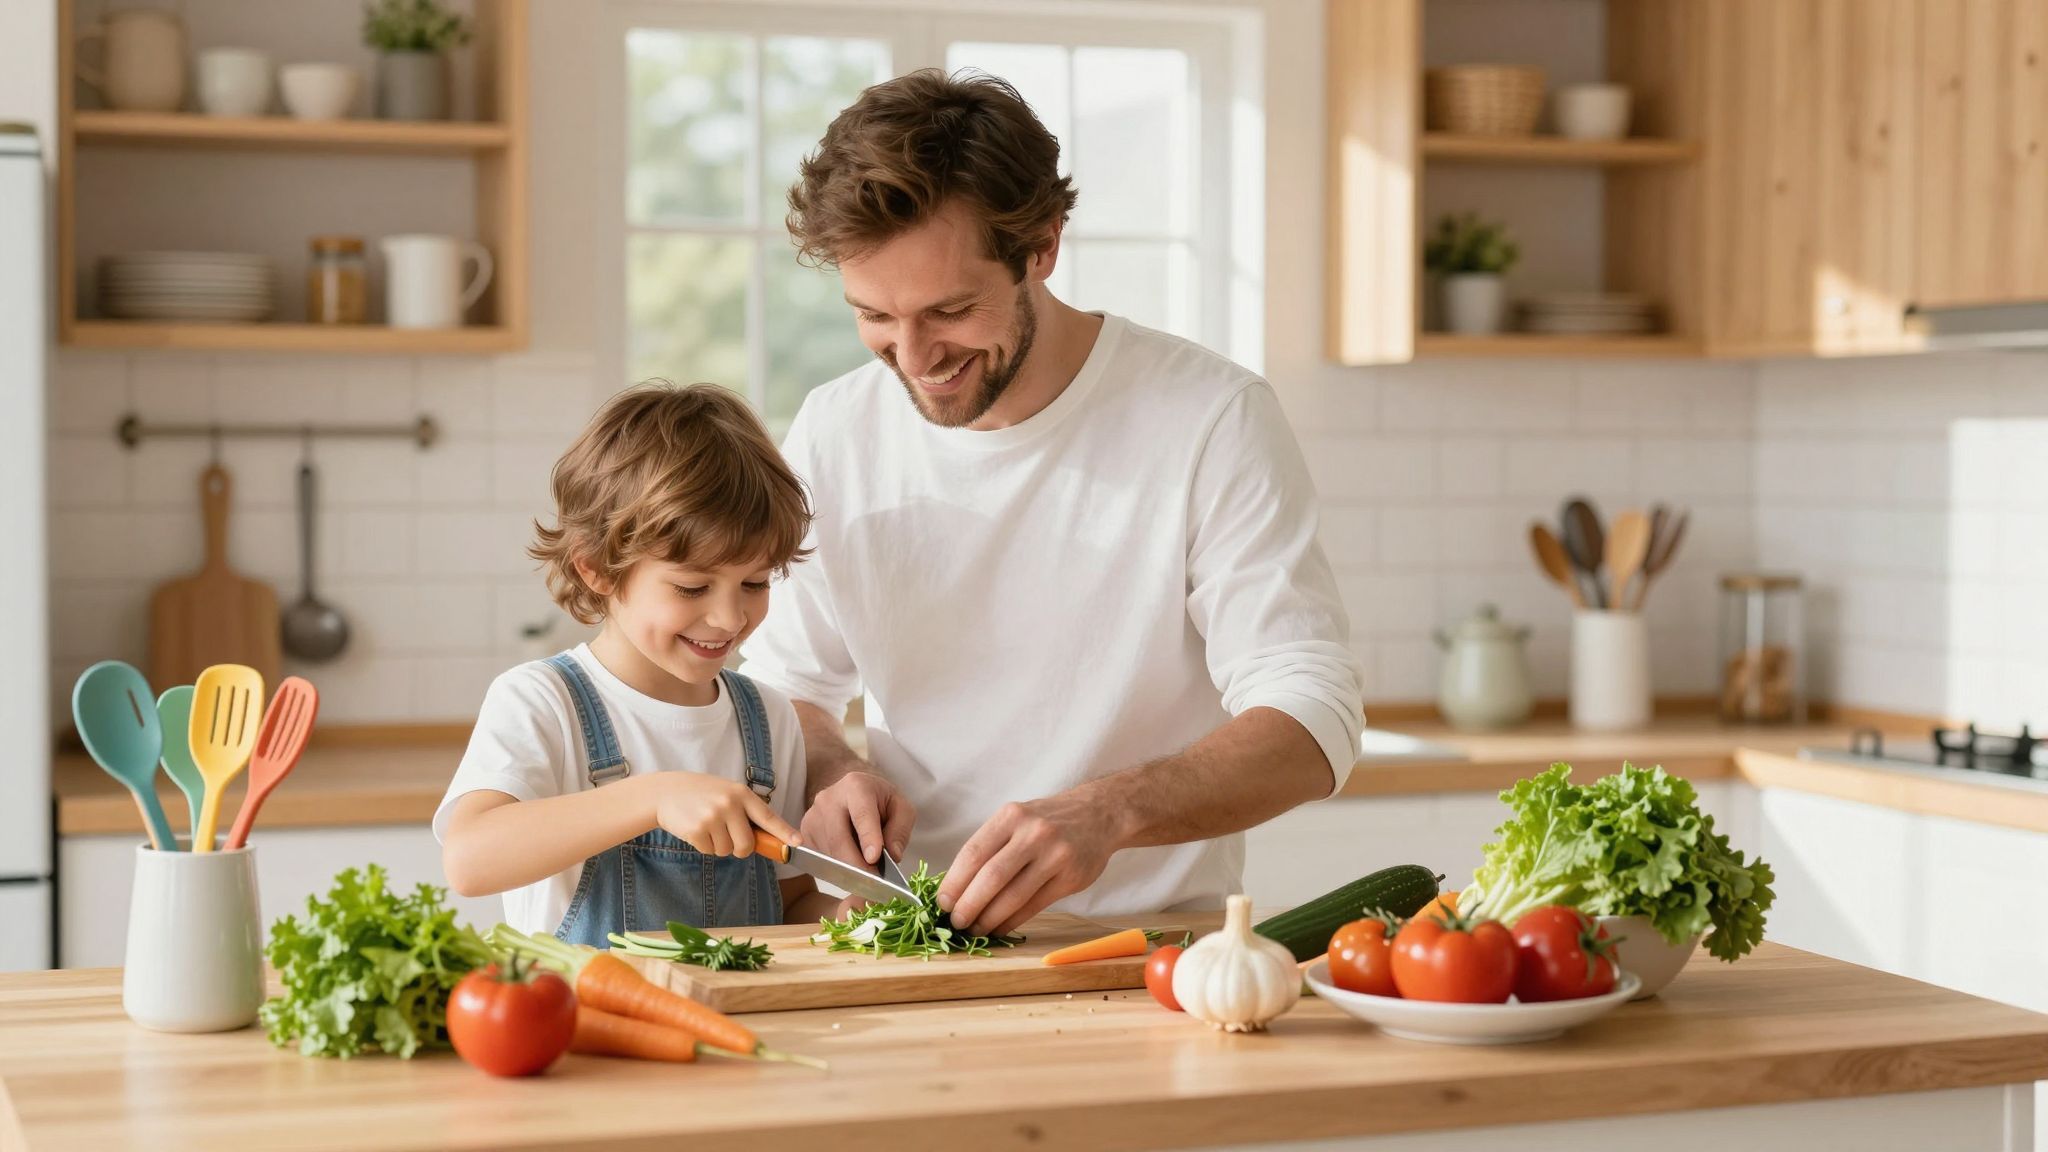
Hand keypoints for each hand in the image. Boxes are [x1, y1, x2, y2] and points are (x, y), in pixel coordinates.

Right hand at [643, 773, 798, 856]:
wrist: (666, 792)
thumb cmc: (702, 794)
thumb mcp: (727, 793)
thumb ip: (746, 812)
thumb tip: (768, 840)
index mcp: (741, 793)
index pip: (767, 816)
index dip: (783, 832)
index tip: (797, 843)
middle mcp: (729, 804)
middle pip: (747, 844)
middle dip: (740, 848)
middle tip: (728, 836)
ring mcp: (712, 817)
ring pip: (727, 850)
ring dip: (718, 845)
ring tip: (707, 825)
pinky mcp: (697, 830)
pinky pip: (709, 851)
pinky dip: (703, 846)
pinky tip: (696, 829)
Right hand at [801, 770, 914, 867]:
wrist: (855, 795)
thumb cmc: (880, 802)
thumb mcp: (901, 809)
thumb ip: (900, 830)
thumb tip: (892, 855)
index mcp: (856, 786)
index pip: (861, 814)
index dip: (868, 837)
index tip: (874, 858)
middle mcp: (828, 798)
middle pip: (839, 838)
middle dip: (857, 865)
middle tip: (875, 884)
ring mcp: (813, 816)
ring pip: (829, 853)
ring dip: (848, 871)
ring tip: (867, 878)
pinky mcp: (805, 833)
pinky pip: (820, 859)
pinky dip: (837, 871)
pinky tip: (852, 870)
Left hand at [938, 792, 1119, 937]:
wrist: (1099, 814)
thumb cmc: (1047, 821)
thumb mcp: (1017, 818)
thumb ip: (991, 845)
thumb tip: (957, 886)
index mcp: (1011, 816)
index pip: (974, 852)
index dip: (954, 881)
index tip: (943, 902)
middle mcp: (1033, 833)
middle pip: (991, 877)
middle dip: (969, 905)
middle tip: (956, 922)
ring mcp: (1055, 855)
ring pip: (1013, 895)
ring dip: (989, 918)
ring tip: (975, 929)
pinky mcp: (1070, 877)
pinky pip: (1034, 905)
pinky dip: (1012, 921)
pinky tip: (999, 928)